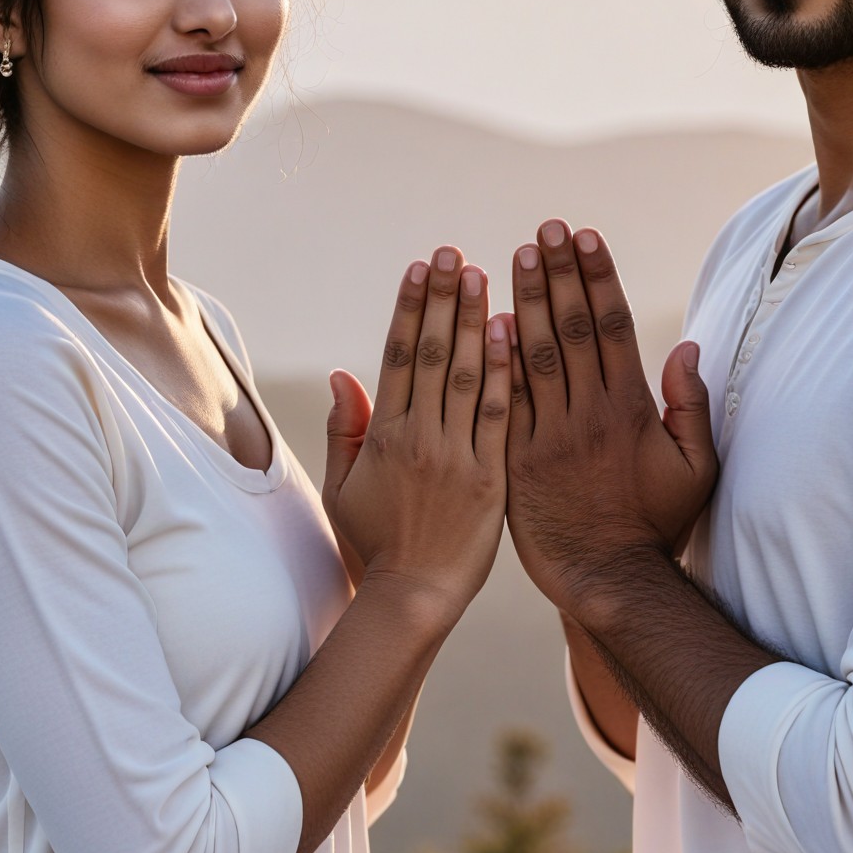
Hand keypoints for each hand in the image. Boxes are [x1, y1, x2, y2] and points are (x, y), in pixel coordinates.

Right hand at [322, 248, 510, 633]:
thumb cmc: (374, 544)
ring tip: (481, 275)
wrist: (412, 598)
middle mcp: (418, 438)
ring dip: (474, 321)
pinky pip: (499, 417)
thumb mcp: (343, 488)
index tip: (420, 267)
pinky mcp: (490, 479)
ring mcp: (456, 457)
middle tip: (453, 254)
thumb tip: (341, 374)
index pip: (398, 356)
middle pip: (433, 355)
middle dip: (442, 299)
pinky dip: (504, 373)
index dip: (410, 307)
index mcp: (384, 436)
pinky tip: (510, 332)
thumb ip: (345, 429)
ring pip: (467, 376)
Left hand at [506, 221, 717, 625]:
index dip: (598, 277)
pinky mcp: (517, 458)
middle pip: (570, 328)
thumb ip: (690, 406)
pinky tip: (488, 320)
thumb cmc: (657, 522)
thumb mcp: (695, 468)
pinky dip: (497, 358)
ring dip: (526, 300)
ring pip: (534, 355)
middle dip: (559, 274)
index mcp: (630, 407)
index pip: (611, 325)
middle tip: (546, 229)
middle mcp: (588, 413)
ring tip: (518, 256)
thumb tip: (688, 347)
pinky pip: (505, 400)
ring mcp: (549, 435)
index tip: (586, 236)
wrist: (607, 579)